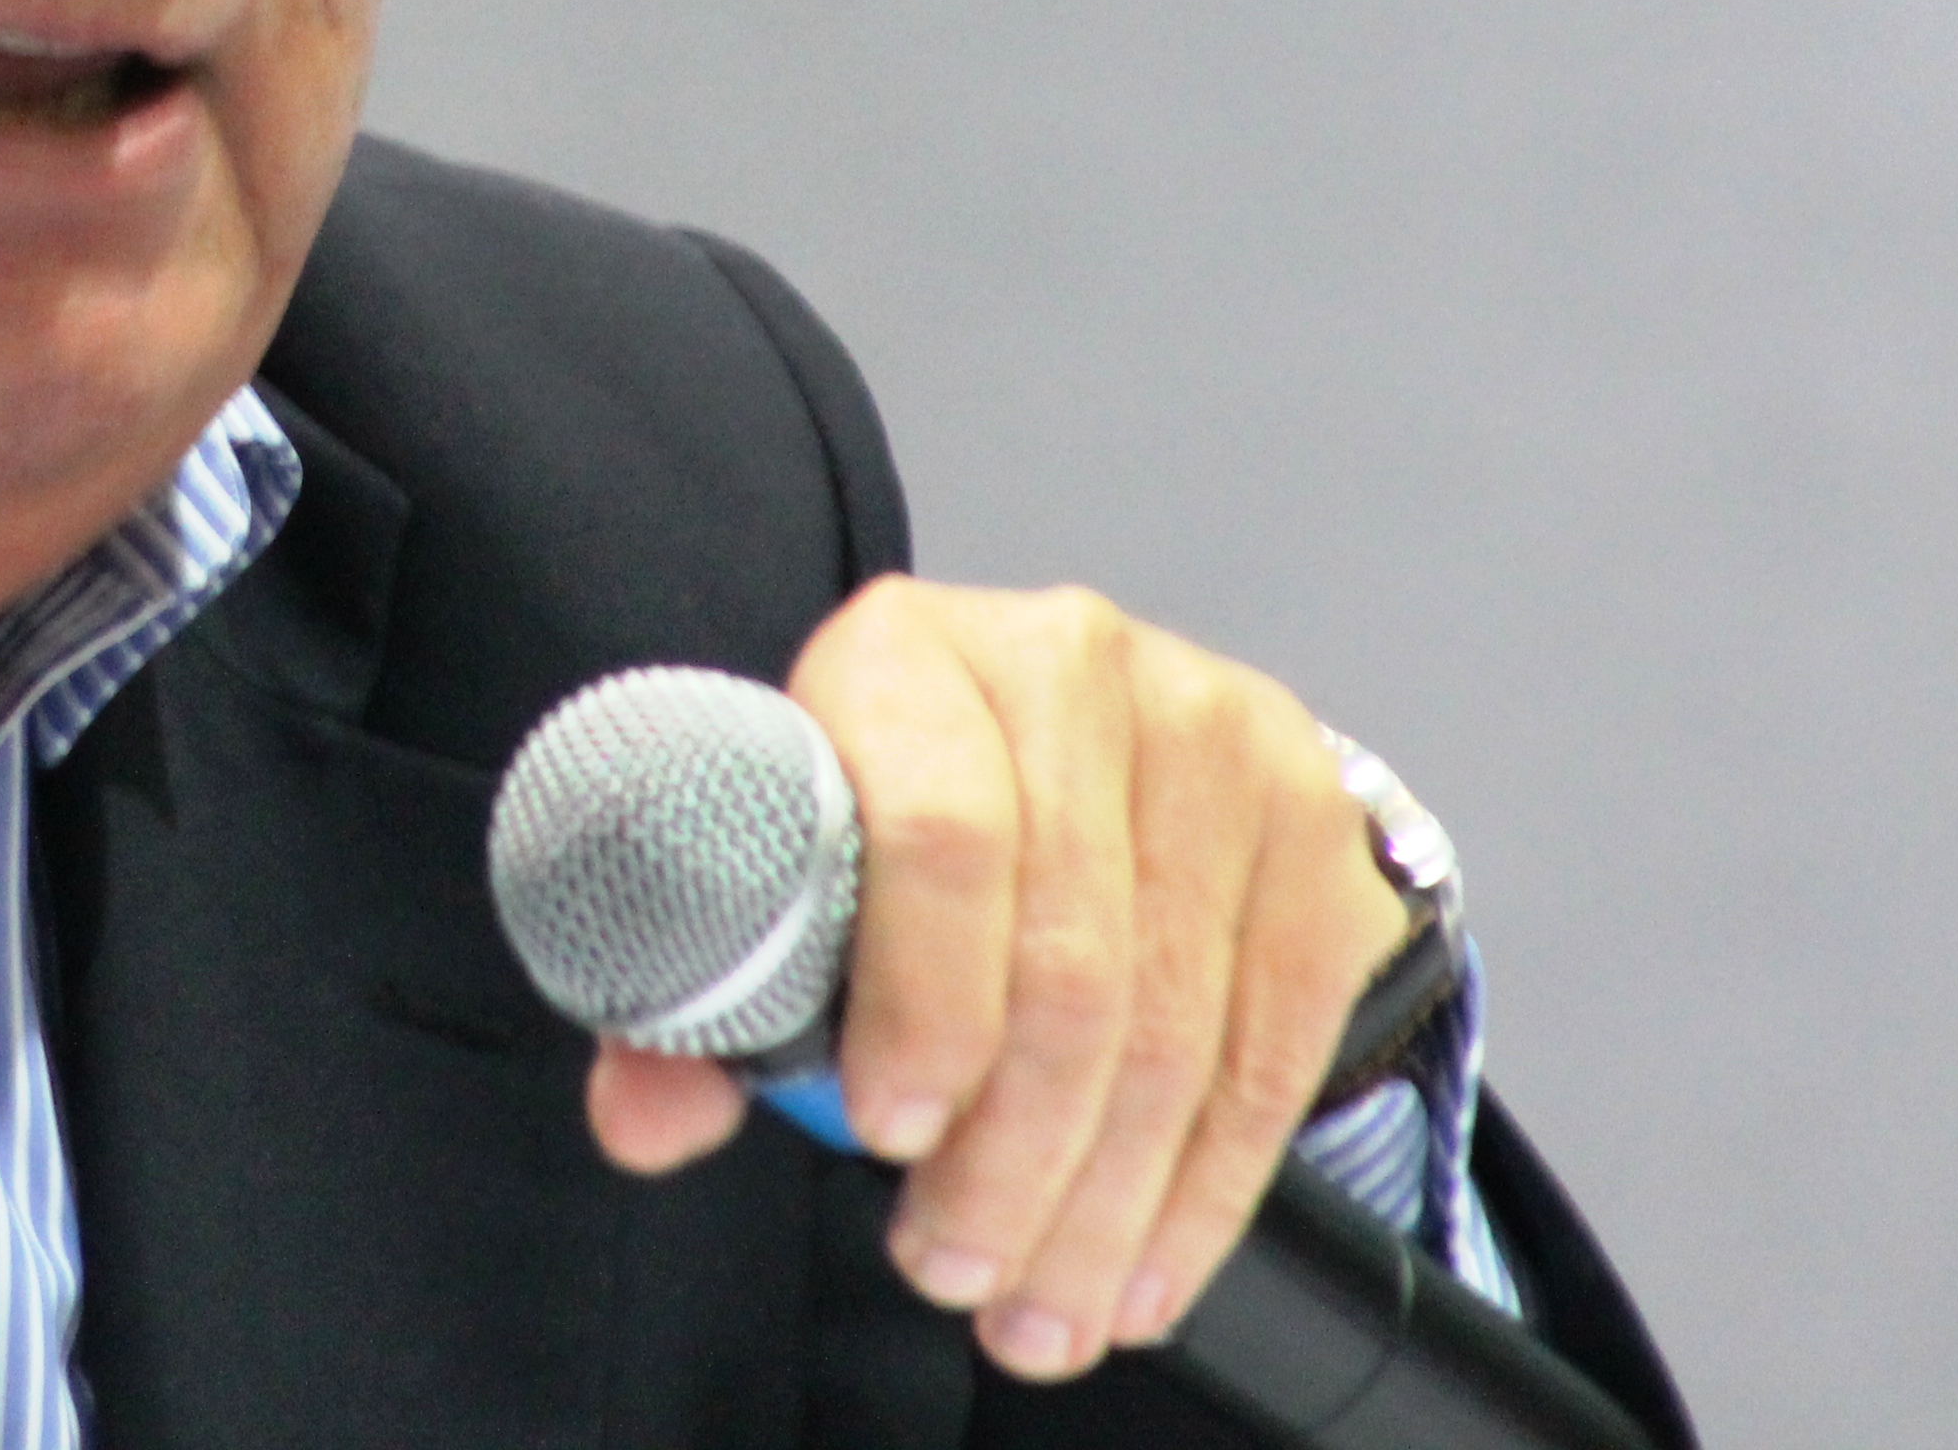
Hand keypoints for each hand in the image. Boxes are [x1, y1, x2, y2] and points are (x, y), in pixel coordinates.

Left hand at [582, 576, 1407, 1383]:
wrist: (1049, 738)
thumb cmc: (883, 810)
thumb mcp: (773, 870)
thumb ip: (698, 994)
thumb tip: (644, 1119)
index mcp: (907, 653)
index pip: (938, 836)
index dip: (921, 1005)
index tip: (887, 1134)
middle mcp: (1074, 663)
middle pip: (1069, 960)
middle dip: (1011, 1158)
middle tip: (956, 1271)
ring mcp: (1216, 735)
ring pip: (1175, 1026)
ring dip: (1102, 1203)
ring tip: (1035, 1304)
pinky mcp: (1314, 826)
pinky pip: (1274, 1049)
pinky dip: (1202, 1189)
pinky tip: (1140, 1268)